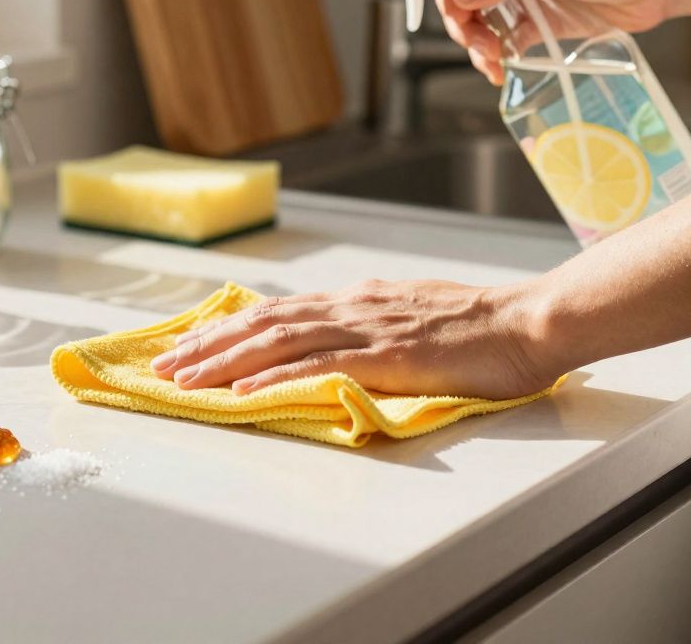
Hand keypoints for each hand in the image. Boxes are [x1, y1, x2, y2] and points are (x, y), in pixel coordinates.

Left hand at [150, 279, 559, 398]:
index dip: (228, 329)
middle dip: (208, 345)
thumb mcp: (410, 320)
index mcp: (356, 300)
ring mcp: (366, 328)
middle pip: (263, 322)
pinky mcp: (384, 355)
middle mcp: (351, 306)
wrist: (526, 324)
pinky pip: (318, 366)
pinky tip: (243, 391)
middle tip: (165, 365)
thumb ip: (369, 329)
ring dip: (225, 360)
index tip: (190, 344)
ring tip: (185, 378)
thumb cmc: (478, 331)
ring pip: (278, 340)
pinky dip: (274, 376)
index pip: (277, 312)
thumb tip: (333, 347)